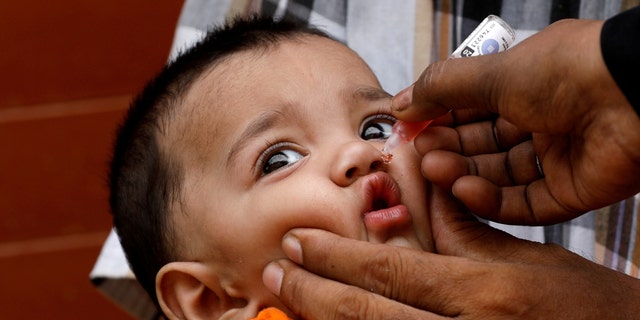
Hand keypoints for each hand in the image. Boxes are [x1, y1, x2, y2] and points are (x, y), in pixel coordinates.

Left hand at [262, 187, 639, 318]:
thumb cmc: (592, 311)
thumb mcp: (531, 264)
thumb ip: (470, 235)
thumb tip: (428, 199)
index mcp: (483, 294)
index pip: (387, 270)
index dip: (335, 258)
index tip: (298, 245)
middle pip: (366, 313)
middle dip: (312, 292)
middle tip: (276, 273)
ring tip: (287, 305)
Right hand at [392, 18, 639, 223]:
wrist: (634, 94)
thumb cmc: (566, 70)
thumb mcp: (492, 71)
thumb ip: (441, 88)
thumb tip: (401, 103)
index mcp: (524, 86)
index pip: (470, 109)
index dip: (438, 119)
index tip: (408, 129)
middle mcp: (539, 121)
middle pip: (481, 145)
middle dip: (447, 149)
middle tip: (418, 154)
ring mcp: (556, 158)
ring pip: (498, 176)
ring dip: (462, 175)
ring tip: (435, 170)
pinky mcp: (571, 192)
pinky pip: (524, 203)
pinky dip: (491, 201)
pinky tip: (464, 190)